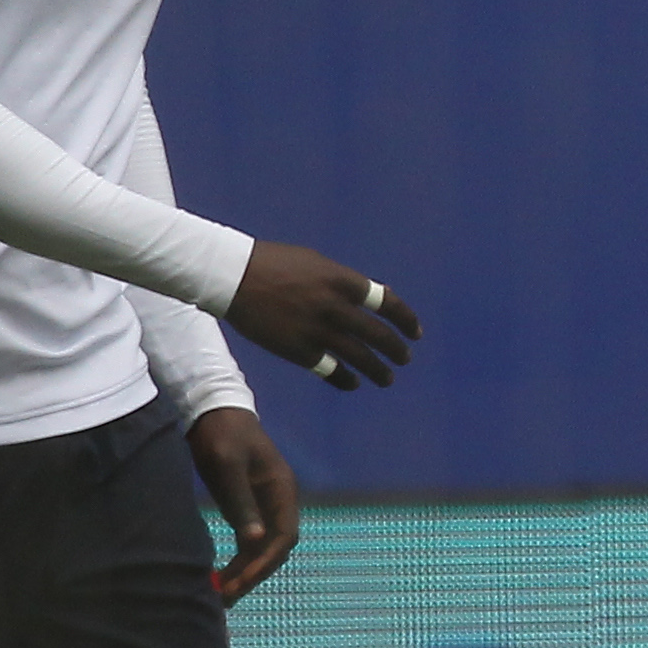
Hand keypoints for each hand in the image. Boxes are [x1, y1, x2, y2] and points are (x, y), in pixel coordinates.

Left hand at [186, 405, 299, 600]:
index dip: (265, 562)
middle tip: (226, 596)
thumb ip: (241, 502)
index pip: (283, 536)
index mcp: (281, 490)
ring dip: (246, 571)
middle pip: (276, 547)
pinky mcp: (248, 506)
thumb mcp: (227, 466)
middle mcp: (279, 501)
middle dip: (254, 573)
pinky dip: (240, 560)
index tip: (240, 581)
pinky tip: (222, 574)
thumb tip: (255, 540)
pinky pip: (250, 541)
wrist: (212, 410)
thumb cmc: (221, 435)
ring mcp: (264, 504)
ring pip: (263, 547)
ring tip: (221, 593)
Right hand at [225, 243, 420, 388]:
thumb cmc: (275, 264)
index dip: (406, 319)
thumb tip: (373, 296)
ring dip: (378, 371)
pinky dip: (345, 379)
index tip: (415, 332)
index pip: (387, 303)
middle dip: (397, 350)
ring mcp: (318, 330)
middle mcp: (336, 307)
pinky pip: (331, 370)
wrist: (232, 276)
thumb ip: (345, 282)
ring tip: (388, 378)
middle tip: (405, 358)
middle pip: (379, 335)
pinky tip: (352, 383)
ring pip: (360, 358)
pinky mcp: (298, 350)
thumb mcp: (317, 264)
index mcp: (343, 281)